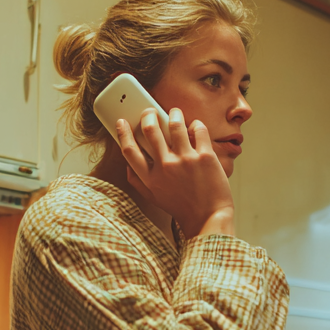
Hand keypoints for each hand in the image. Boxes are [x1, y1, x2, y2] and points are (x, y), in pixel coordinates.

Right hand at [114, 107, 234, 237]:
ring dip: (174, 114)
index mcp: (150, 178)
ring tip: (175, 113)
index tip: (122, 121)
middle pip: (150, 130)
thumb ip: (137, 182)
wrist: (208, 218)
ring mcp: (186, 160)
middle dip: (148, 115)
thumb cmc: (181, 207)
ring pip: (175, 124)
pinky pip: (198, 130)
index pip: (129, 150)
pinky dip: (196, 124)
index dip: (123, 133)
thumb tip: (128, 166)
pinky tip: (195, 128)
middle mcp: (166, 167)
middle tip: (151, 111)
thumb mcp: (154, 198)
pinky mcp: (205, 157)